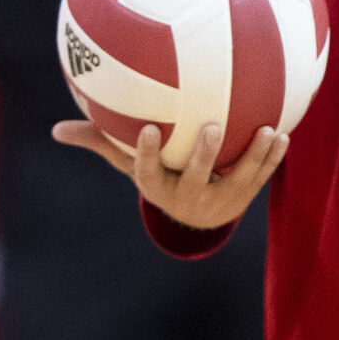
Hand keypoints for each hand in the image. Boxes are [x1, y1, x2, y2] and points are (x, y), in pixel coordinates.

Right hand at [51, 120, 286, 230]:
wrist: (195, 213)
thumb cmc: (158, 174)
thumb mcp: (128, 162)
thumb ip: (100, 142)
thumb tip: (56, 130)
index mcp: (157, 186)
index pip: (147, 173)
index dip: (147, 154)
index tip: (148, 129)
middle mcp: (186, 197)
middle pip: (195, 177)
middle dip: (203, 155)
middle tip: (211, 126)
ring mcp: (218, 200)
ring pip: (236, 180)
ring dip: (252, 157)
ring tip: (265, 131)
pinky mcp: (242, 198)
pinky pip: (259, 178)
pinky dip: (271, 159)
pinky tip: (282, 135)